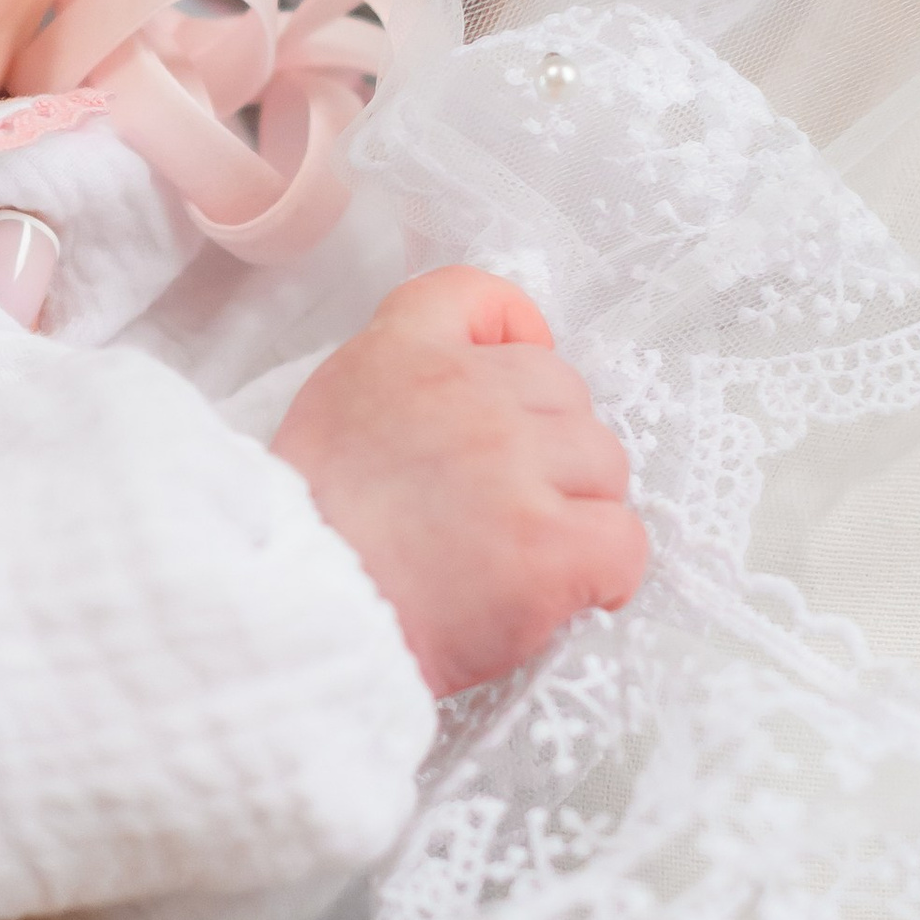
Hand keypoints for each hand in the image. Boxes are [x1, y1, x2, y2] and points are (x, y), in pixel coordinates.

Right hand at [274, 267, 646, 695]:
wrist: (294, 624)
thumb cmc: (310, 537)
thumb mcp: (329, 415)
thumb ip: (397, 380)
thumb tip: (481, 390)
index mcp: (401, 355)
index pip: (479, 295)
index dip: (512, 335)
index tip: (511, 388)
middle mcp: (468, 394)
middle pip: (564, 394)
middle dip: (544, 451)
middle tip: (492, 511)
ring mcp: (516, 466)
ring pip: (605, 466)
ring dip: (576, 512)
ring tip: (514, 558)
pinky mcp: (550, 546)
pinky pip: (625, 543)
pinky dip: (605, 576)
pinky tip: (557, 595)